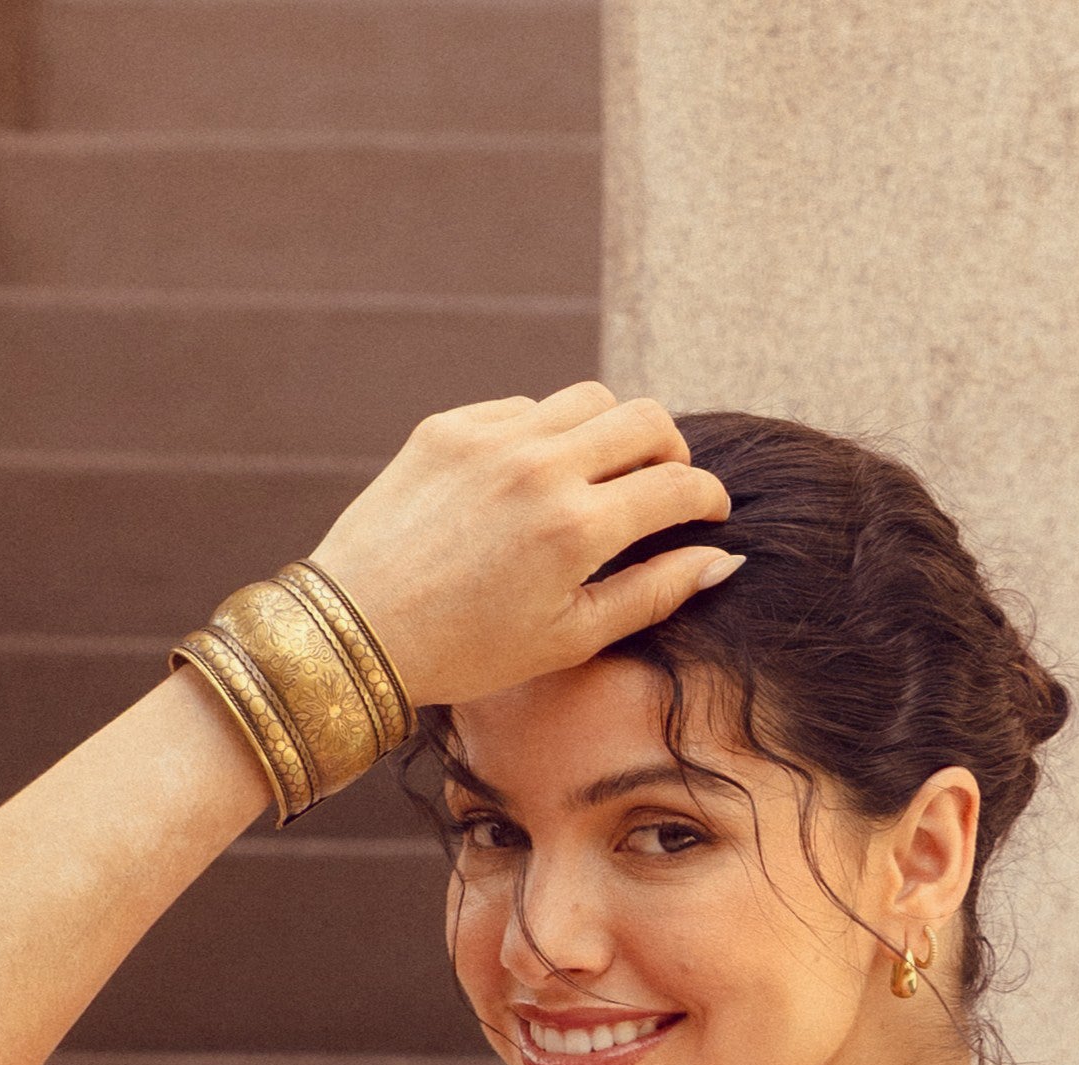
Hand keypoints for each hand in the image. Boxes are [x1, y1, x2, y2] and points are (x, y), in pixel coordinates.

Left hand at [309, 387, 739, 710]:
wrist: (359, 629)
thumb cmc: (470, 651)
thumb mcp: (571, 637)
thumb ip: (653, 593)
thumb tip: (719, 558)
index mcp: (578, 529)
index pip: (676, 484)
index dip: (707, 497)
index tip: (710, 512)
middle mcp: (541, 467)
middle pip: (644, 417)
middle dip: (671, 448)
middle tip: (665, 481)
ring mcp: (493, 438)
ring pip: (587, 399)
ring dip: (610, 432)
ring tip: (600, 476)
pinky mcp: (452, 425)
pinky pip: (524, 409)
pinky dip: (545, 436)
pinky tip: (530, 482)